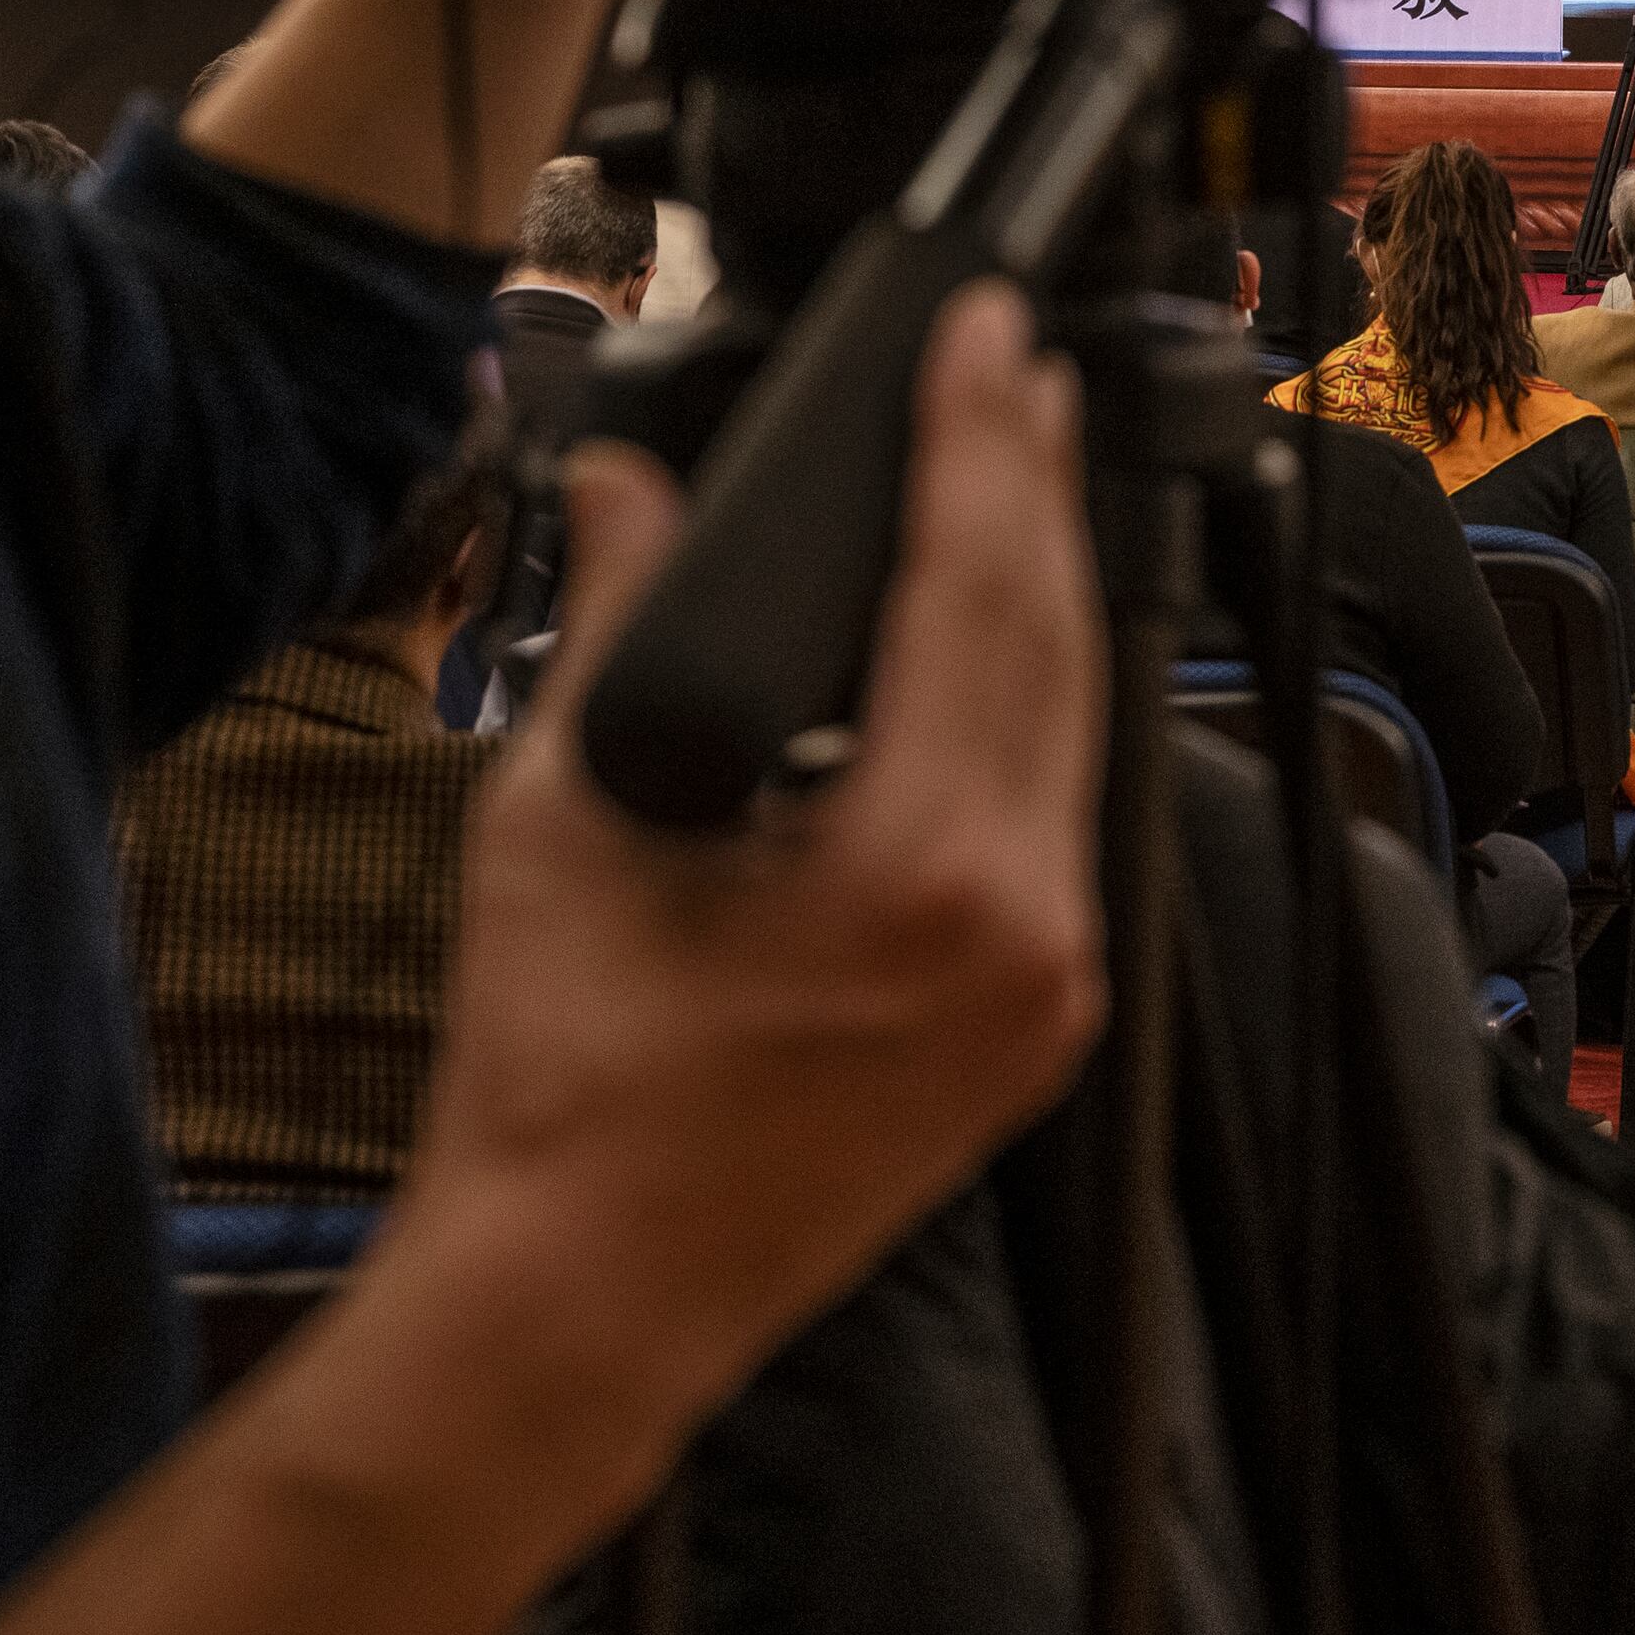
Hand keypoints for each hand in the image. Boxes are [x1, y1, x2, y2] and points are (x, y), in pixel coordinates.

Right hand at [392, 282, 1107, 1429]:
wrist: (580, 1300)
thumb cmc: (560, 1092)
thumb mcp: (563, 819)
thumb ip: (615, 622)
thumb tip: (626, 481)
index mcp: (921, 869)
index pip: (977, 589)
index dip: (977, 439)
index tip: (978, 334)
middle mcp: (1023, 924)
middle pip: (1054, 643)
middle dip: (1028, 488)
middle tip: (1006, 367)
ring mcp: (1050, 982)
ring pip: (1074, 728)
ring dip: (1040, 591)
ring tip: (1008, 467)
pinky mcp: (1041, 1021)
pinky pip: (1058, 819)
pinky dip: (1028, 712)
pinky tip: (1000, 637)